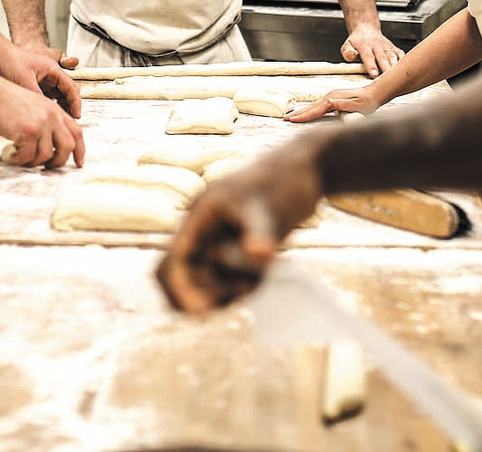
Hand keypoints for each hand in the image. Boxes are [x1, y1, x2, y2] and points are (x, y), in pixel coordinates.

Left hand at [0, 42, 82, 117]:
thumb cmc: (8, 60)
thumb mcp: (24, 80)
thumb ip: (37, 97)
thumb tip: (44, 115)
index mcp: (52, 70)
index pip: (71, 87)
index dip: (75, 103)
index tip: (76, 116)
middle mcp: (49, 75)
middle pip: (65, 94)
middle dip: (67, 108)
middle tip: (66, 122)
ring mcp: (41, 81)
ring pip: (55, 98)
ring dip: (56, 109)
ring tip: (53, 122)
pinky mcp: (32, 86)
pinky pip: (44, 99)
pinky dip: (45, 108)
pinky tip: (39, 118)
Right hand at [0, 82, 85, 168]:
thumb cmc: (6, 101)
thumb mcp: (34, 106)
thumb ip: (46, 122)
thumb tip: (51, 146)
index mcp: (55, 110)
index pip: (76, 132)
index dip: (80, 150)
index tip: (78, 162)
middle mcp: (52, 116)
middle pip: (67, 146)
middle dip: (58, 161)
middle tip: (47, 167)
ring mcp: (41, 124)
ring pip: (46, 155)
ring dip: (32, 162)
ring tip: (21, 158)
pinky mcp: (28, 131)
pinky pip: (28, 156)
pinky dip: (19, 160)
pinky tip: (10, 155)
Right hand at [156, 142, 323, 314]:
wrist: (307, 170)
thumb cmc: (286, 181)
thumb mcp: (272, 207)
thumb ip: (262, 234)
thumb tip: (260, 255)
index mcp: (201, 214)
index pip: (175, 260)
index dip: (182, 288)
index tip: (203, 311)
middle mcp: (204, 229)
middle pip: (183, 276)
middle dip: (205, 293)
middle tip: (242, 290)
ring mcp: (219, 239)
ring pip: (206, 281)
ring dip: (227, 290)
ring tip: (261, 277)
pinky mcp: (237, 247)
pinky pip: (227, 278)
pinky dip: (243, 284)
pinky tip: (268, 272)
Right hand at [284, 83, 387, 122]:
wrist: (374, 93)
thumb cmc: (367, 103)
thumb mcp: (358, 105)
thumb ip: (344, 104)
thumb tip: (330, 102)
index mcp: (334, 99)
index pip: (316, 109)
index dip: (304, 115)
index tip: (293, 119)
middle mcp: (330, 96)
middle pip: (311, 107)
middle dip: (298, 113)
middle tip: (286, 118)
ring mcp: (331, 96)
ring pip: (314, 105)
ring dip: (302, 111)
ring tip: (292, 116)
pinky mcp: (333, 98)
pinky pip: (318, 105)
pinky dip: (310, 109)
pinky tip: (306, 112)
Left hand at [340, 25, 401, 77]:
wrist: (366, 29)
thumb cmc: (356, 41)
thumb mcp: (347, 45)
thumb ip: (347, 51)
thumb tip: (350, 56)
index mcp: (364, 46)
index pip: (368, 56)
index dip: (371, 66)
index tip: (374, 74)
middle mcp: (377, 46)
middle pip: (383, 58)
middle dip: (385, 69)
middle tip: (387, 80)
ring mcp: (386, 46)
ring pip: (393, 57)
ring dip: (395, 67)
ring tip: (396, 78)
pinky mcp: (393, 48)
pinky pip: (400, 54)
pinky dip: (403, 62)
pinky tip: (404, 71)